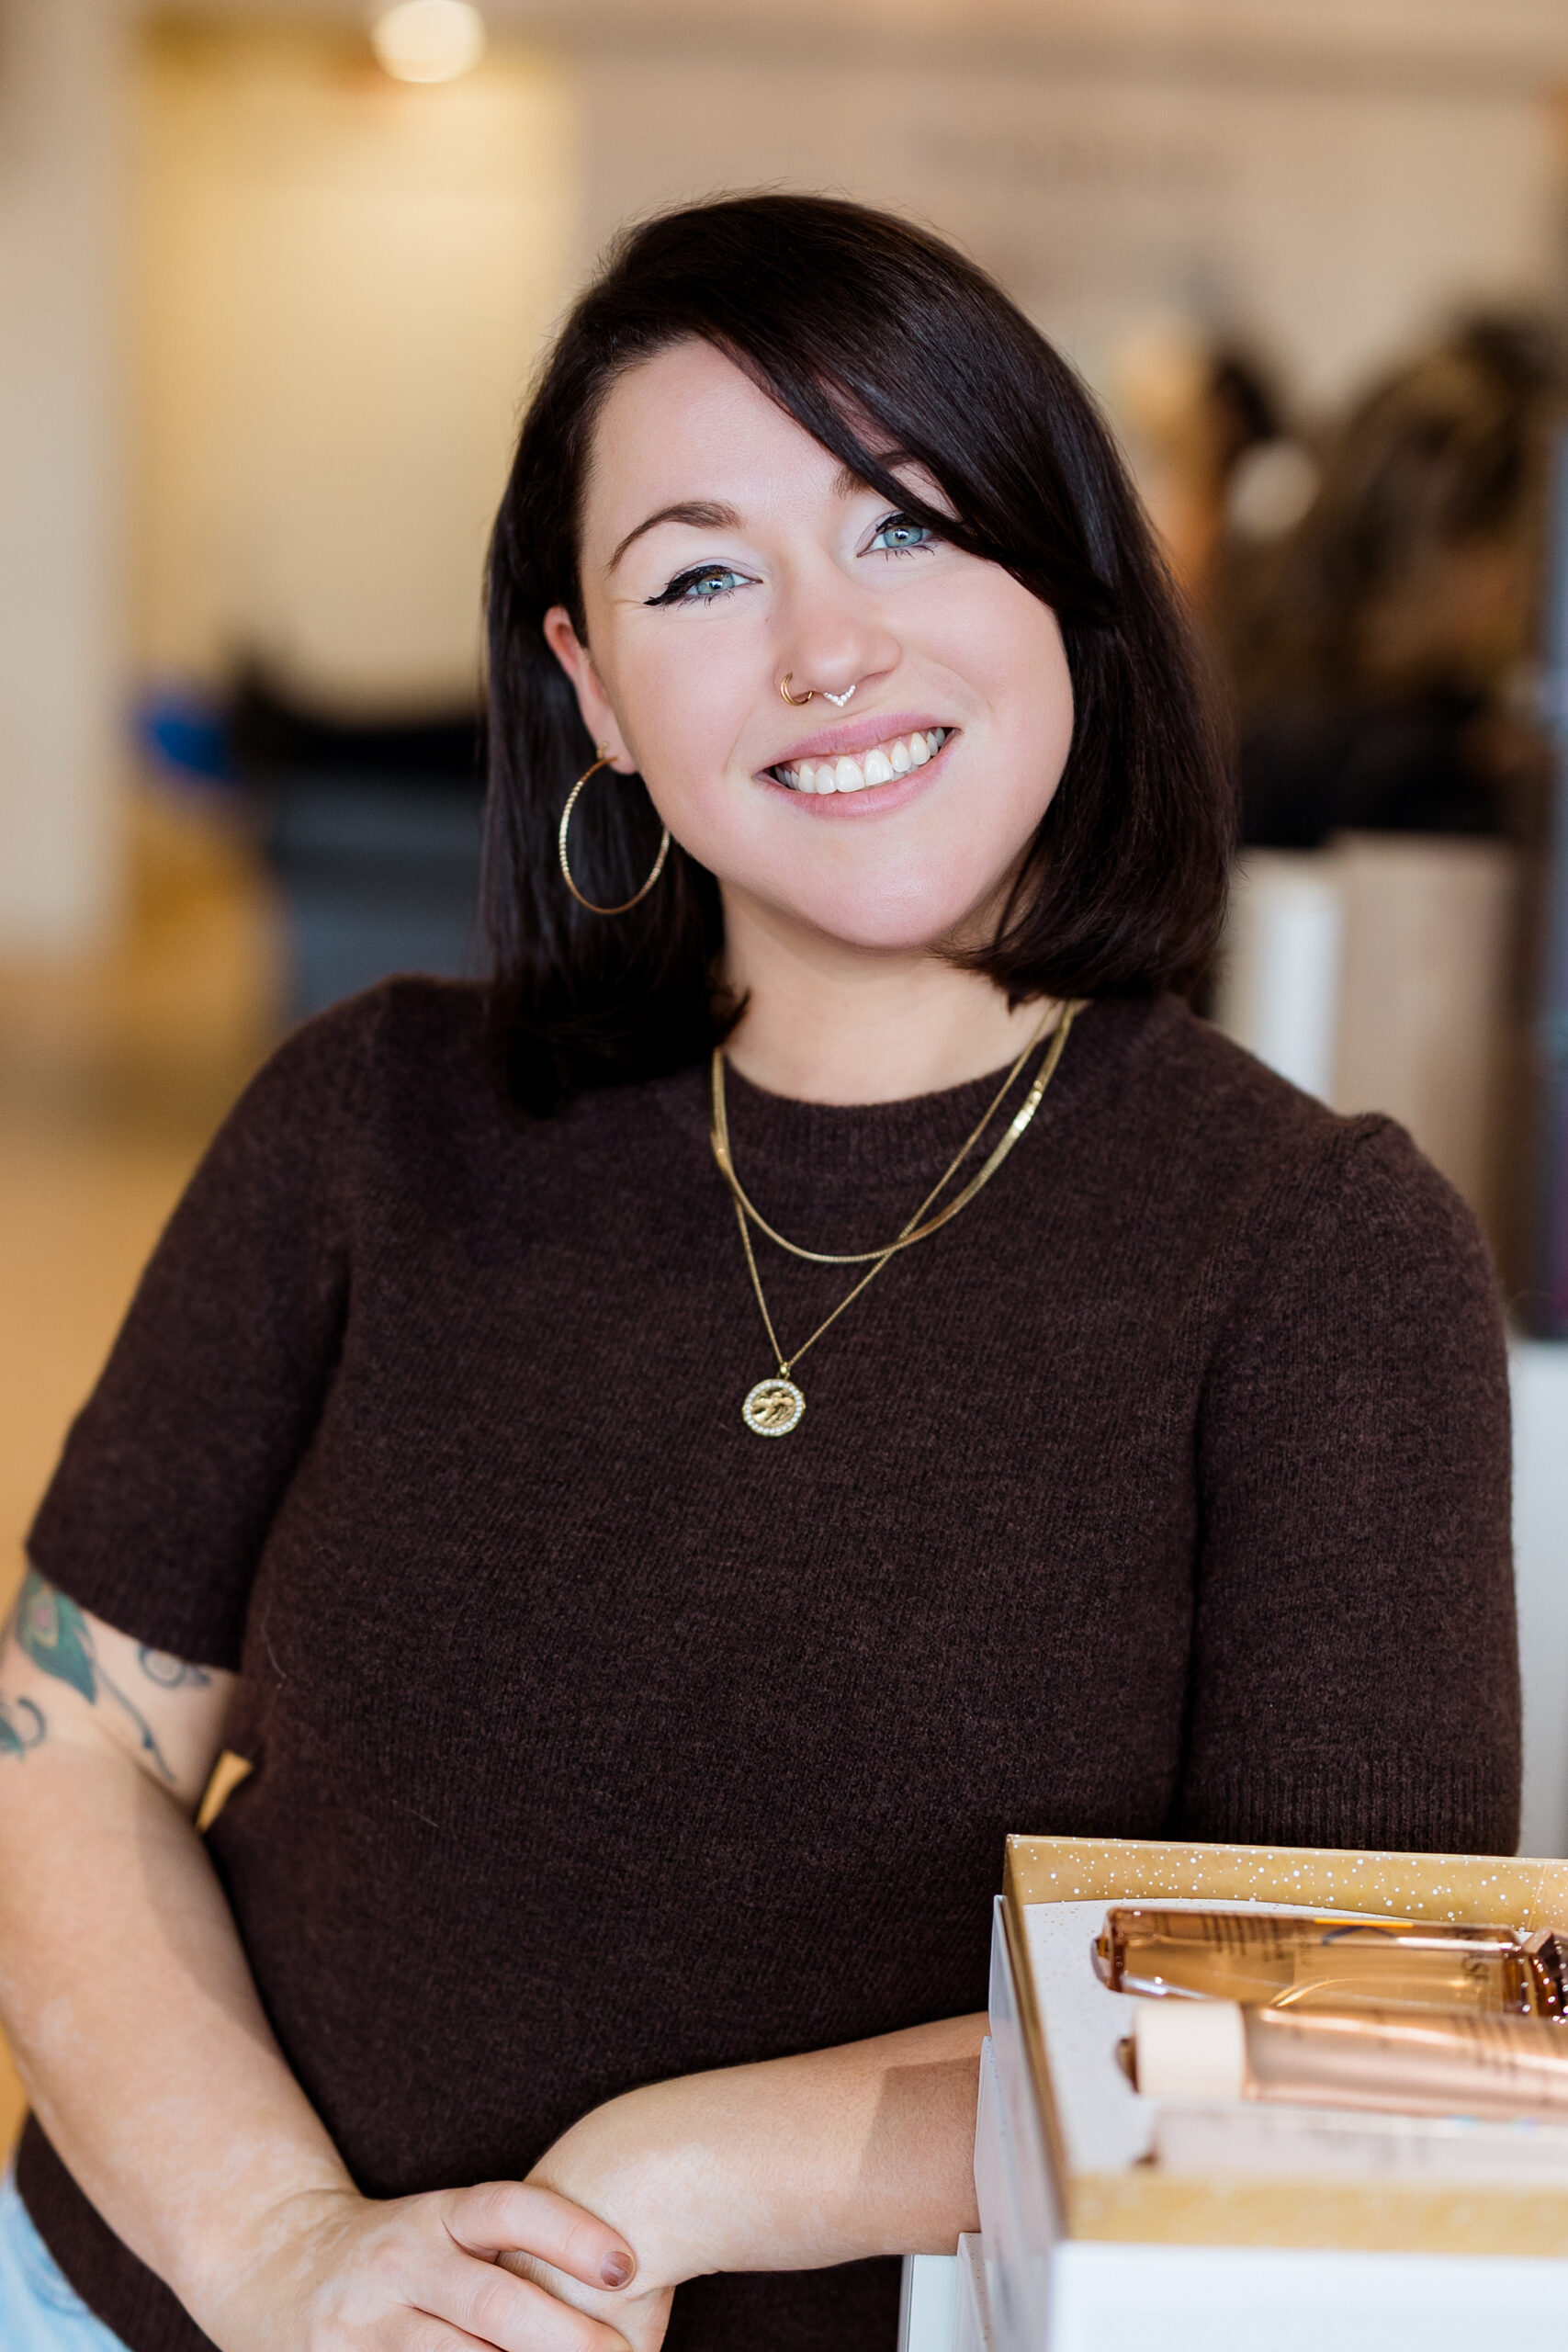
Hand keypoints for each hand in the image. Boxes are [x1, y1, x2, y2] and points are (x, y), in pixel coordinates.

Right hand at [201, 2179, 641, 2351]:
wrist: (276, 2266)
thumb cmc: (401, 2253)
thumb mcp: (446, 2228)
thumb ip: (513, 2253)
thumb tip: (620, 2287)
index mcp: (434, 2215)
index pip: (508, 2208)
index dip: (570, 2232)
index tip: (628, 2266)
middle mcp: (400, 2262)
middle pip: (493, 2302)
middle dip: (566, 2338)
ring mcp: (365, 2327)